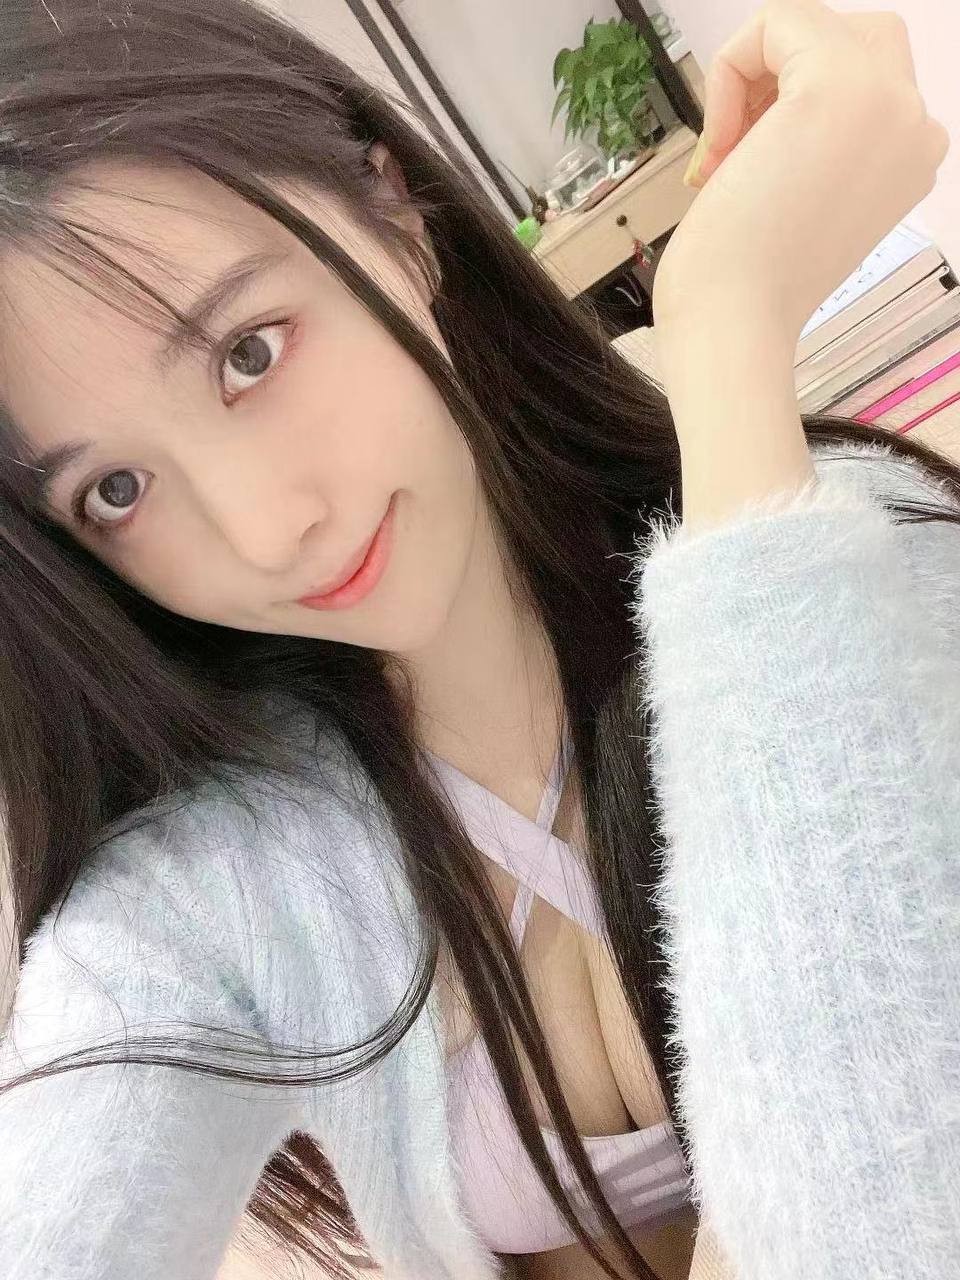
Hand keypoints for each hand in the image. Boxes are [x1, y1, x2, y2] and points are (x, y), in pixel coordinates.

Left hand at [652, 0, 949, 343]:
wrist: (735, 321)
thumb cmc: (748, 281)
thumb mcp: (803, 193)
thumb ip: (815, 140)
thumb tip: (778, 98)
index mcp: (913, 157)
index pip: (860, 79)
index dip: (785, 107)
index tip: (749, 167)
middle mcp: (916, 124)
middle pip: (846, 38)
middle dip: (776, 81)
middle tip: (736, 151)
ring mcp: (888, 100)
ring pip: (810, 25)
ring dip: (751, 80)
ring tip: (726, 155)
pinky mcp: (838, 83)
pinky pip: (775, 22)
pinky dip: (729, 73)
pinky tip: (720, 144)